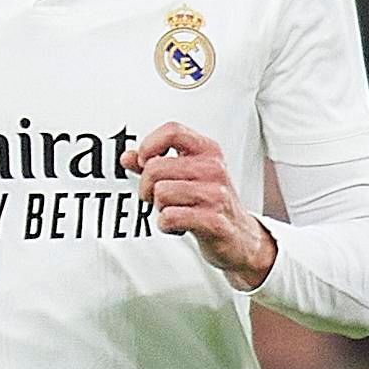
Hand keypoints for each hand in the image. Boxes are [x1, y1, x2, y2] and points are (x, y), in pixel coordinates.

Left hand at [125, 122, 276, 288]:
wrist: (241, 238)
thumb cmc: (210, 204)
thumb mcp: (186, 176)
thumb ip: (154, 164)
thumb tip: (127, 157)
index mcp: (208, 150)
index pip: (172, 130)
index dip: (149, 145)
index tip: (144, 162)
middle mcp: (214, 169)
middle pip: (155, 167)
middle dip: (146, 187)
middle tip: (158, 198)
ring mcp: (216, 195)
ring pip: (161, 193)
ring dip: (159, 208)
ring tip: (174, 212)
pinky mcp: (214, 222)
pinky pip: (170, 217)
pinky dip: (166, 225)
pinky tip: (178, 226)